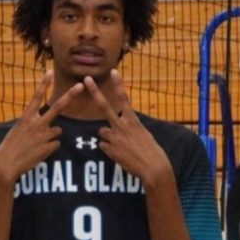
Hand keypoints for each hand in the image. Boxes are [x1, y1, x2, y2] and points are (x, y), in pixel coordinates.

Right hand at [0, 71, 83, 182]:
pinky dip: (50, 148)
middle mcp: (36, 123)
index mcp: (26, 117)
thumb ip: (32, 124)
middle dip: (70, 96)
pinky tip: (39, 152)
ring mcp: (44, 135)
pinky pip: (55, 144)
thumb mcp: (18, 130)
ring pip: (58, 131)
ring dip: (51, 137)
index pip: (36, 97)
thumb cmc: (10, 147)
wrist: (6, 164)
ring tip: (37, 145)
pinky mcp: (49, 147)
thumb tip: (46, 125)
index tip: (50, 71)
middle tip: (81, 85)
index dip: (43, 84)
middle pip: (57, 107)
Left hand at [82, 70, 170, 185]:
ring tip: (122, 146)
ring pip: (102, 131)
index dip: (118, 84)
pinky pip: (104, 146)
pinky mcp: (109, 150)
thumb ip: (127, 128)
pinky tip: (121, 155)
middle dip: (95, 92)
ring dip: (109, 137)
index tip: (113, 71)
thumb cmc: (152, 152)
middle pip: (105, 106)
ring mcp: (114, 138)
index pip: (124, 99)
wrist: (153, 168)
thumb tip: (111, 130)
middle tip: (86, 79)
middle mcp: (122, 126)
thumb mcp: (143, 134)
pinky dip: (110, 150)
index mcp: (133, 121)